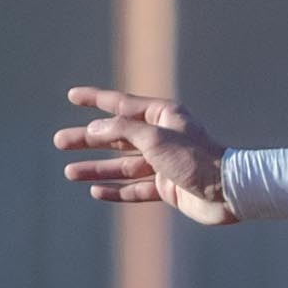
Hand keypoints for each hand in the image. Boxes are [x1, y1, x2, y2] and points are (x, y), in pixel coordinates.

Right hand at [55, 87, 235, 223]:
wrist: (228, 192)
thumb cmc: (195, 158)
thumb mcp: (154, 138)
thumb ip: (122, 130)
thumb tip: (93, 129)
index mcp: (163, 116)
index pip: (121, 104)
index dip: (95, 100)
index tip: (72, 95)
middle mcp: (162, 137)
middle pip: (117, 136)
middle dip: (87, 139)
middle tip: (59, 141)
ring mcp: (165, 164)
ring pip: (123, 165)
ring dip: (96, 168)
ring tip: (69, 172)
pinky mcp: (168, 188)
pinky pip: (136, 188)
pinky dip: (117, 190)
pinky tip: (96, 191)